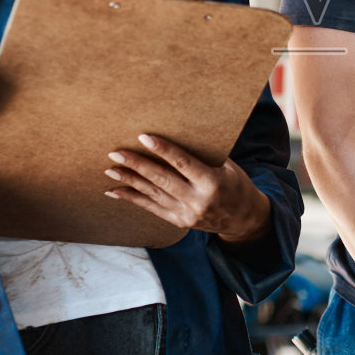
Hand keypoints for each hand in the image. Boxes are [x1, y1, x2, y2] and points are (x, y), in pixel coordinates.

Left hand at [104, 134, 271, 244]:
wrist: (244, 219)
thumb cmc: (236, 185)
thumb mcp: (229, 167)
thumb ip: (205, 155)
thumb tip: (180, 132)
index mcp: (212, 183)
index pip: (183, 163)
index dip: (163, 149)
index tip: (144, 137)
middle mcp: (198, 201)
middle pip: (161, 179)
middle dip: (137, 165)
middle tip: (116, 153)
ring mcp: (187, 214)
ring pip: (152, 194)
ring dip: (129, 181)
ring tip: (110, 169)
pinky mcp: (179, 222)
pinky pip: (151, 208)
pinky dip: (132, 199)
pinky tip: (115, 191)